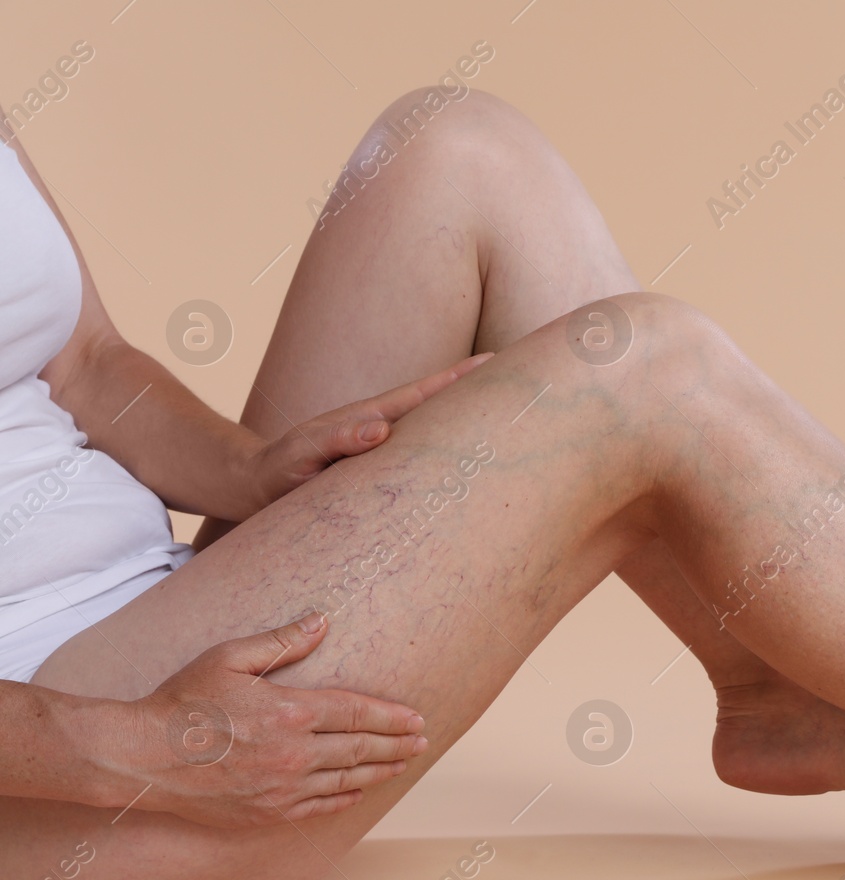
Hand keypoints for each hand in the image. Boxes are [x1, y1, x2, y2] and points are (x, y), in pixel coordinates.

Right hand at [113, 613, 427, 826]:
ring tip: (402, 764)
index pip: (356, 713)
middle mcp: (293, 754)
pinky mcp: (265, 813)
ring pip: (345, 780)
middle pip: (359, 749)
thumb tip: (323, 621)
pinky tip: (358, 791)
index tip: (416, 718)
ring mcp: (280, 788)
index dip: (391, 716)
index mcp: (290, 712)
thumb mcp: (229, 658)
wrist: (141, 758)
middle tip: (422, 741)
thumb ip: (282, 641)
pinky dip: (343, 798)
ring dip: (379, 771)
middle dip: (396, 744)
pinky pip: (317, 807)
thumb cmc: (183, 701)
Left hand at [242, 352, 492, 514]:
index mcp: (371, 417)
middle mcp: (383, 426)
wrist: (255, 485)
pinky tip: (470, 453)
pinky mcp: (382, 467)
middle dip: (478, 389)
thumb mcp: (301, 455)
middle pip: (439, 404)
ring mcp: (384, 444)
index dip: (459, 379)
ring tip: (512, 412)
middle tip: (523, 374)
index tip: (494, 362)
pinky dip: (449, 448)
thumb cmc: (277, 471)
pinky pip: (424, 454)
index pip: (423, 395)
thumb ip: (337, 440)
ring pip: (435, 429)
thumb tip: (381, 430)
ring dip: (470, 418)